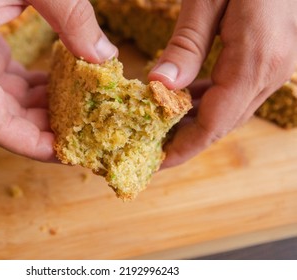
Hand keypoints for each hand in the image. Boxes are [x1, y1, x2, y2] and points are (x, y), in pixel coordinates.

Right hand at [0, 0, 117, 160]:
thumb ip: (71, 17)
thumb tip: (104, 57)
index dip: (31, 145)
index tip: (68, 155)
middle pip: (1, 118)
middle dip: (43, 132)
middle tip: (84, 139)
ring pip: (2, 104)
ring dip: (41, 112)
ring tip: (80, 117)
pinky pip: (3, 84)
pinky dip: (33, 91)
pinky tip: (61, 89)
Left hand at [149, 0, 296, 167]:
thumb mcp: (208, 0)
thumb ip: (187, 46)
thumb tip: (159, 86)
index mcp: (256, 60)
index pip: (214, 123)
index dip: (184, 147)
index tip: (158, 161)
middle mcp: (272, 71)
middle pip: (224, 123)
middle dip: (188, 141)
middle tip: (154, 148)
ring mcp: (278, 65)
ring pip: (232, 111)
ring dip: (198, 122)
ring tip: (164, 127)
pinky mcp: (274, 57)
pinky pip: (240, 92)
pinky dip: (212, 101)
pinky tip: (189, 97)